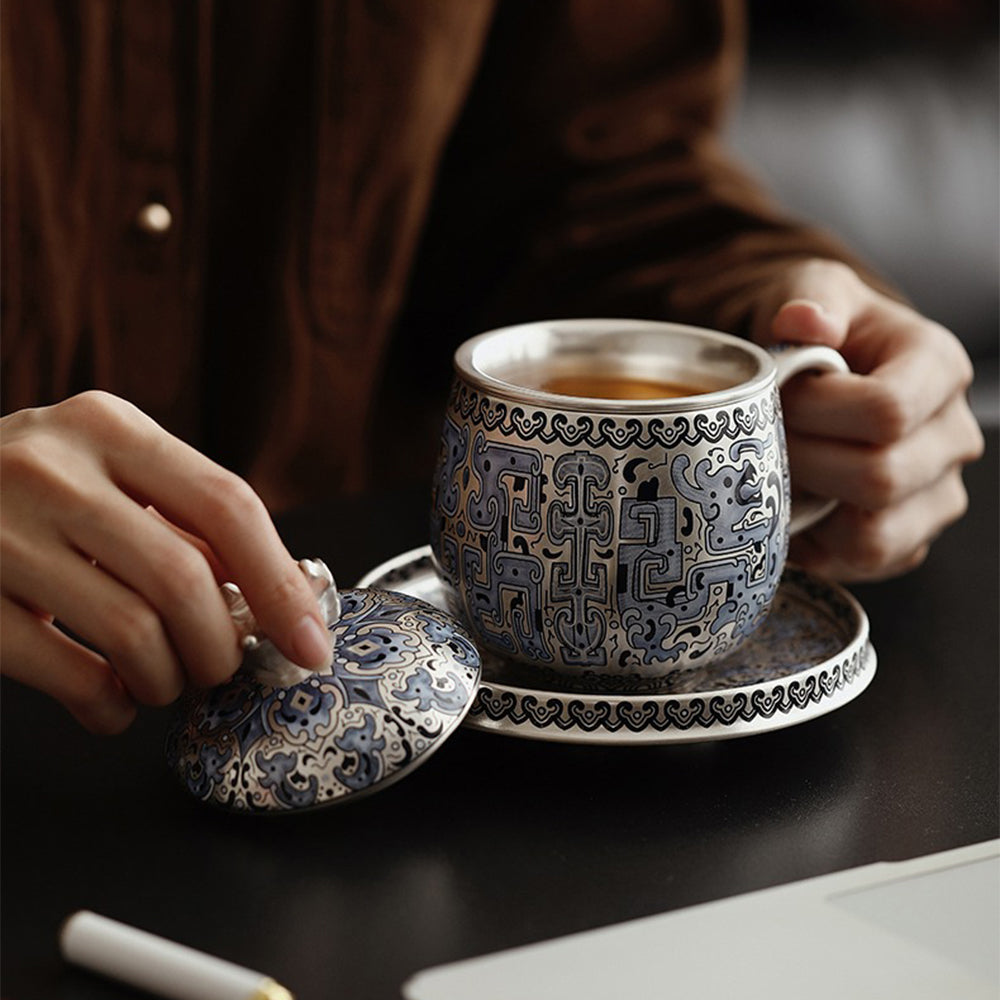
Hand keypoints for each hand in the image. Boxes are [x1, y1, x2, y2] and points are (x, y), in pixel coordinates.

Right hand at [1, 391, 332, 732]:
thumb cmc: (36, 494)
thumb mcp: (109, 474)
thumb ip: (184, 520)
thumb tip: (281, 595)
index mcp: (110, 428)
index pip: (227, 505)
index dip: (280, 584)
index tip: (311, 643)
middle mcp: (53, 468)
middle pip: (184, 578)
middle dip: (220, 645)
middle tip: (219, 666)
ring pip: (132, 631)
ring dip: (168, 679)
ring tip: (164, 682)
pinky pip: (66, 672)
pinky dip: (108, 705)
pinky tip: (111, 704)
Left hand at [751, 260, 983, 581]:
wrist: (827, 373)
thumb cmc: (823, 332)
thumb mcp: (812, 291)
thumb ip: (809, 297)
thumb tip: (804, 321)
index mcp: (938, 369)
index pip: (887, 412)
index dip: (817, 412)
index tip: (783, 394)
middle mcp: (952, 436)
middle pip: (879, 478)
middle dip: (804, 461)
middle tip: (766, 439)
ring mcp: (937, 495)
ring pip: (874, 535)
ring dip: (809, 507)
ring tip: (779, 470)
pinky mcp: (909, 539)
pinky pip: (862, 564)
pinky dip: (816, 543)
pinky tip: (794, 504)